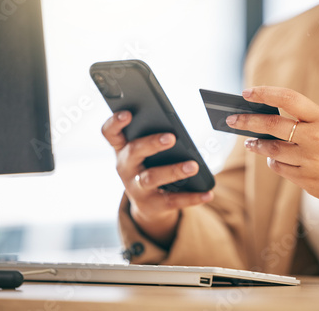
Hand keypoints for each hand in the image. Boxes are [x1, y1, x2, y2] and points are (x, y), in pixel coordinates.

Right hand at [102, 111, 213, 246]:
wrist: (147, 204)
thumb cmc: (149, 166)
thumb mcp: (146, 153)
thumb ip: (154, 136)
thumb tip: (178, 129)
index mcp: (122, 149)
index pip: (110, 133)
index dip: (115, 123)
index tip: (128, 114)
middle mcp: (125, 168)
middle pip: (133, 152)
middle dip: (151, 143)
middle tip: (171, 137)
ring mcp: (136, 188)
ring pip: (152, 177)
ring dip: (173, 171)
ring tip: (193, 166)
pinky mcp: (152, 205)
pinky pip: (173, 200)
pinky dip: (192, 197)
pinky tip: (207, 193)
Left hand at [226, 86, 318, 225]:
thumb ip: (306, 125)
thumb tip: (269, 126)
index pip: (288, 98)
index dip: (264, 92)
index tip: (247, 92)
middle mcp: (315, 139)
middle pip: (270, 125)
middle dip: (246, 122)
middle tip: (231, 119)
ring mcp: (310, 162)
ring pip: (271, 150)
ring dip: (258, 146)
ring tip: (251, 143)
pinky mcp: (306, 181)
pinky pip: (280, 169)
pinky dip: (274, 162)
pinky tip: (274, 159)